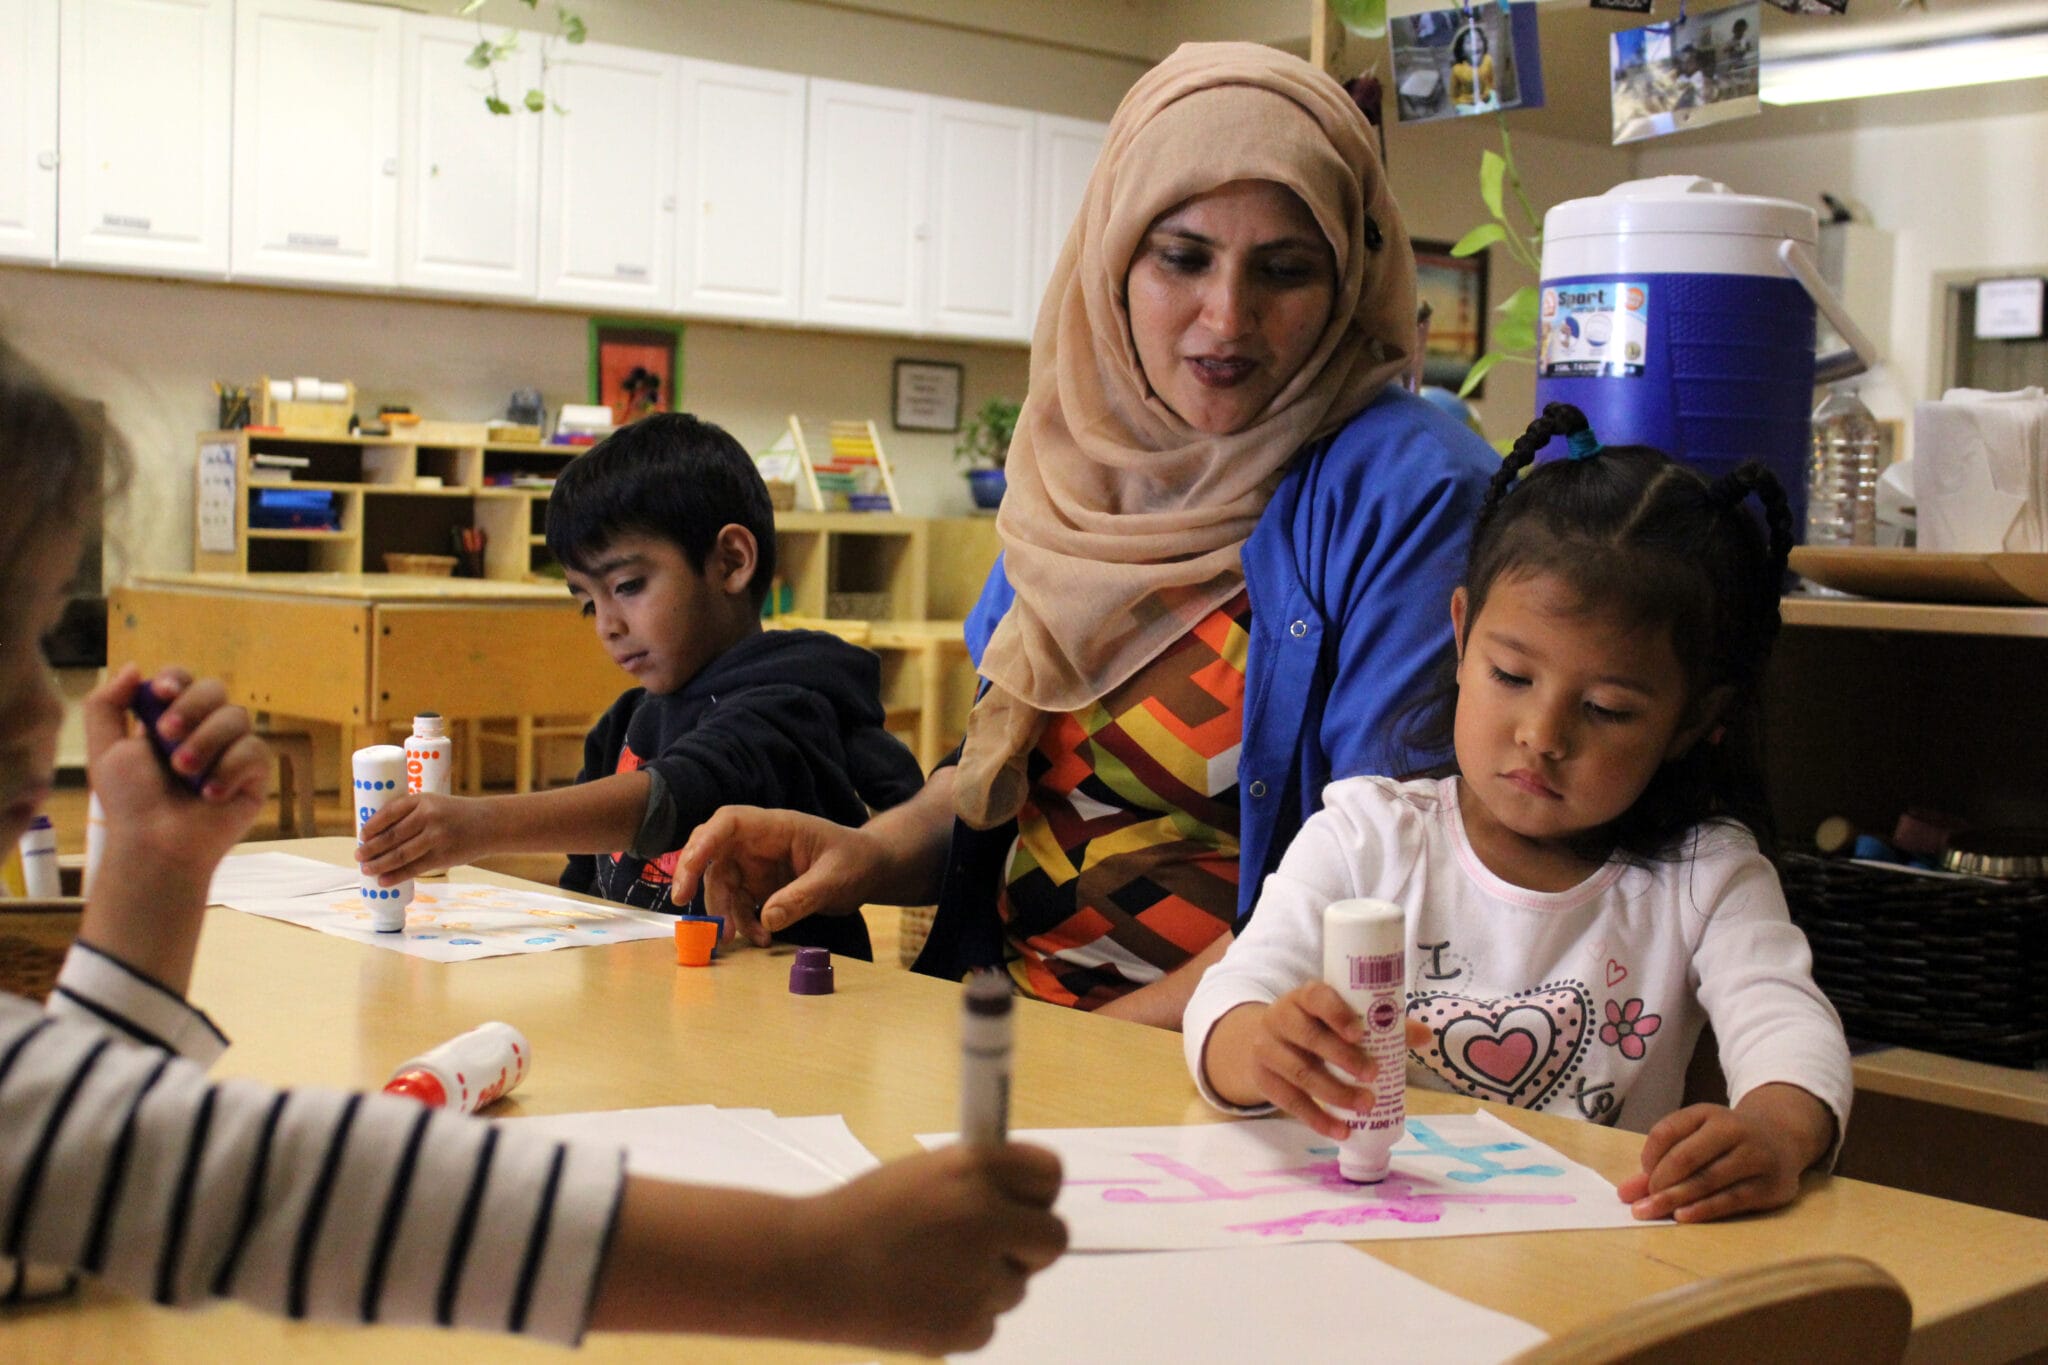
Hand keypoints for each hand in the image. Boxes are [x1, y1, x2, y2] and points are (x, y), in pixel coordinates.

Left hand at [78, 666, 271, 992]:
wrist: (157, 843)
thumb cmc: (130, 802)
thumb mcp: (104, 750)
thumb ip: (106, 704)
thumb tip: (135, 667)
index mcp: (169, 721)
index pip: (183, 681)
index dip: (177, 680)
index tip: (163, 692)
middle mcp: (203, 730)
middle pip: (215, 689)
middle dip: (191, 709)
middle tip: (168, 738)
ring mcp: (231, 751)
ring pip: (237, 717)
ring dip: (206, 743)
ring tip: (186, 775)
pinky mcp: (254, 775)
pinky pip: (255, 751)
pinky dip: (229, 771)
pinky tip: (211, 796)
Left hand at [356, 792, 490, 882]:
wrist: (490, 824)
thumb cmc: (455, 815)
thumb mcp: (435, 804)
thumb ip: (411, 816)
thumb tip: (378, 836)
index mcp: (423, 800)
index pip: (390, 811)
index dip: (372, 825)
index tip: (361, 835)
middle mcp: (429, 817)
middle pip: (392, 836)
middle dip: (371, 848)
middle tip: (358, 856)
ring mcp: (436, 838)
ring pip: (400, 854)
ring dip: (379, 864)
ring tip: (366, 870)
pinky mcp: (443, 857)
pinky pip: (414, 868)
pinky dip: (396, 876)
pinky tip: (384, 881)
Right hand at [673, 805, 886, 947]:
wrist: (870, 869)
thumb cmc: (857, 861)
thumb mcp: (836, 878)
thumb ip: (803, 896)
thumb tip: (767, 919)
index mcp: (776, 827)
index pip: (729, 822)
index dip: (705, 841)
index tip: (690, 867)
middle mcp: (758, 843)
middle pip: (713, 851)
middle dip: (693, 874)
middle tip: (682, 903)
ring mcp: (756, 865)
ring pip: (721, 883)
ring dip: (722, 910)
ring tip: (738, 938)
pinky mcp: (760, 886)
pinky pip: (737, 903)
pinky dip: (742, 922)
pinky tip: (761, 939)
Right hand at [792, 1142, 1066, 1354]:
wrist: (807, 1268)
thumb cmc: (864, 1212)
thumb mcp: (925, 1174)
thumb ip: (978, 1182)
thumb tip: (1024, 1198)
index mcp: (974, 1168)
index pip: (1049, 1174)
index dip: (1035, 1191)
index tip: (1020, 1201)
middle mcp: (986, 1218)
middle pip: (1053, 1238)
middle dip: (1028, 1244)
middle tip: (992, 1245)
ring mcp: (980, 1278)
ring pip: (1017, 1286)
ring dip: (987, 1282)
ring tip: (928, 1272)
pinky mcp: (967, 1330)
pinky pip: (987, 1321)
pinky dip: (963, 1315)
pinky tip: (920, 1300)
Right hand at [1212, 986, 1379, 1139]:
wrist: (1266, 1042)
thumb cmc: (1316, 1027)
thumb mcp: (1339, 1019)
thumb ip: (1380, 1024)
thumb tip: (1425, 1035)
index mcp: (1303, 998)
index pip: (1316, 997)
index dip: (1336, 1013)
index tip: (1359, 1033)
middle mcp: (1280, 1018)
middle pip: (1308, 1037)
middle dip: (1342, 1057)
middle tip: (1373, 1074)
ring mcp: (1267, 1049)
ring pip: (1300, 1072)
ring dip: (1335, 1093)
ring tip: (1365, 1107)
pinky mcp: (1264, 1079)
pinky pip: (1290, 1101)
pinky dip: (1317, 1119)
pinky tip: (1341, 1131)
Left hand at [1618, 1084, 1834, 1222]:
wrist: (1782, 1141)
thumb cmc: (1726, 1143)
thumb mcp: (1696, 1139)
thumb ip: (1661, 1163)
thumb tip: (1625, 1192)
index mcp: (1707, 1113)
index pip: (1667, 1132)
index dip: (1648, 1156)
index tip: (1641, 1178)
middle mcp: (1732, 1129)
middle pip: (1685, 1157)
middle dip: (1658, 1183)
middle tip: (1640, 1204)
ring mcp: (1754, 1156)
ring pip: (1707, 1180)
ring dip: (1675, 1198)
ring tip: (1652, 1212)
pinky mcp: (1769, 1184)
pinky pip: (1731, 1199)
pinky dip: (1703, 1209)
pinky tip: (1682, 1216)